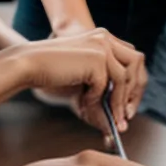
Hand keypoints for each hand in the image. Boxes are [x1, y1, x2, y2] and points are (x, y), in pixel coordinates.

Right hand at [21, 28, 147, 135]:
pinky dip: (97, 99)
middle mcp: (105, 37)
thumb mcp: (82, 85)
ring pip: (125, 78)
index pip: (132, 59)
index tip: (128, 108)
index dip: (135, 84)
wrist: (29, 64)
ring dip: (119, 102)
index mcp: (103, 38)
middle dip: (135, 93)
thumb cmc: (52, 75)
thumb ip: (101, 99)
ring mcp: (102, 45)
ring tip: (111, 120)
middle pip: (137, 64)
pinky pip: (106, 85)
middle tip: (126, 117)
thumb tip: (116, 128)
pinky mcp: (96, 58)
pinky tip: (83, 103)